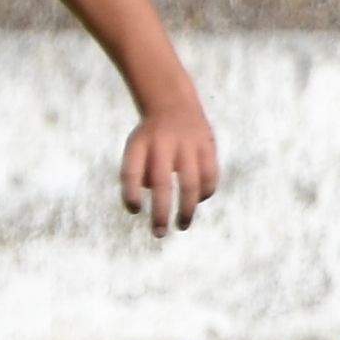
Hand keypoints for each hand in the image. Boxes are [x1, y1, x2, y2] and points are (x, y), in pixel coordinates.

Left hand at [122, 104, 219, 236]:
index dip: (130, 194)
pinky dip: (205, 193)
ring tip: (182, 226)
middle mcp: (163, 144)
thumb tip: (145, 205)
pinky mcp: (207, 146)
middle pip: (162, 184)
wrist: (173, 106)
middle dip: (161, 212)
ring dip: (187, 209)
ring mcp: (188, 145)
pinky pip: (209, 176)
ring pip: (191, 184)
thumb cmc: (149, 138)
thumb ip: (137, 175)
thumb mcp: (135, 149)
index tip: (135, 211)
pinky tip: (197, 202)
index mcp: (139, 144)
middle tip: (158, 233)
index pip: (130, 172)